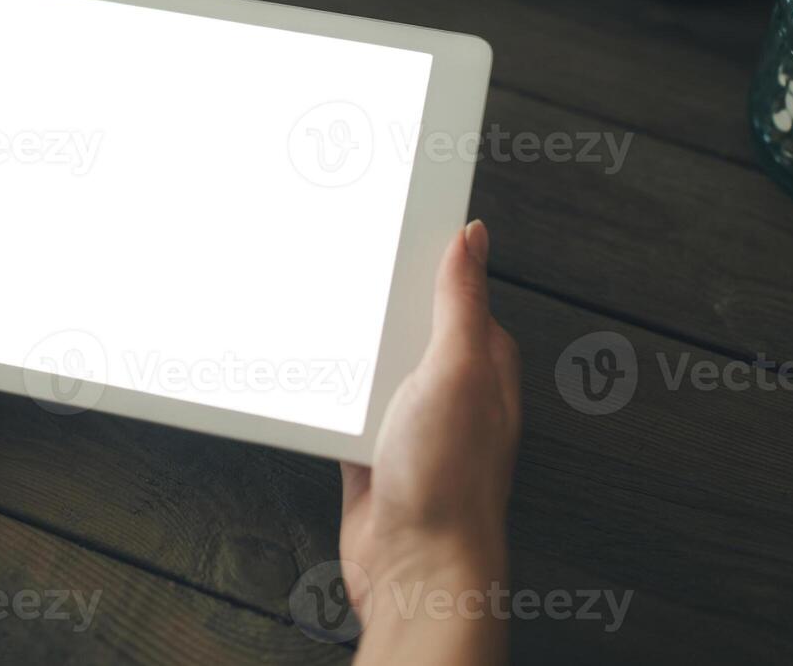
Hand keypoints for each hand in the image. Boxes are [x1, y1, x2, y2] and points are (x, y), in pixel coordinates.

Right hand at [338, 220, 519, 636]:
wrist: (414, 566)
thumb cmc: (450, 480)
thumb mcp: (457, 369)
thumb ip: (461, 301)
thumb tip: (473, 237)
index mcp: (482, 362)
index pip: (458, 291)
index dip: (428, 259)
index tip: (395, 226)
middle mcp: (450, 390)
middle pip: (407, 326)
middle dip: (378, 304)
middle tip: (343, 267)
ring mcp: (410, 422)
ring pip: (372, 366)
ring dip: (349, 353)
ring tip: (319, 319)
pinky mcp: (373, 452)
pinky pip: (345, 409)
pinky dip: (327, 396)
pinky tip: (309, 382)